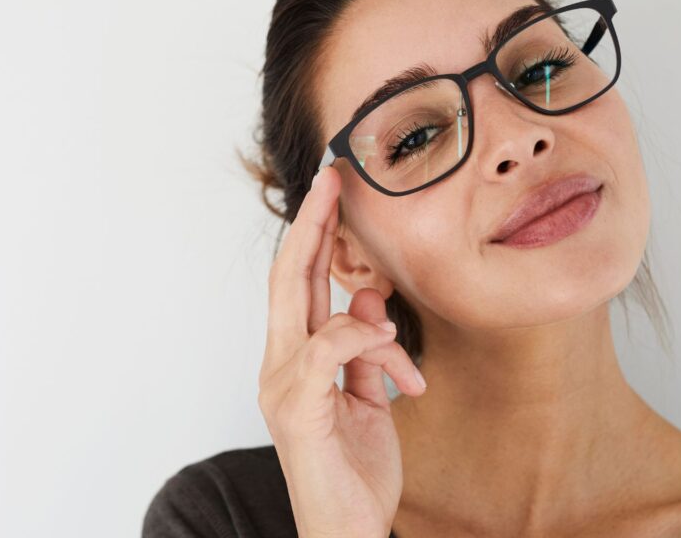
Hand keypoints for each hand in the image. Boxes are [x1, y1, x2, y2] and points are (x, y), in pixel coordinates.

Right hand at [257, 166, 427, 537]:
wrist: (344, 530)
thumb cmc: (353, 469)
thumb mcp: (369, 399)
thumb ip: (364, 350)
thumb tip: (371, 302)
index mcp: (295, 358)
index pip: (300, 282)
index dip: (314, 233)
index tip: (331, 191)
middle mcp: (279, 364)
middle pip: (290, 278)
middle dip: (314, 225)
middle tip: (332, 179)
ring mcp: (281, 386)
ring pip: (306, 308)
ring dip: (364, 310)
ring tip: (400, 349)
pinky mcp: (296, 409)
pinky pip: (324, 351)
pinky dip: (360, 338)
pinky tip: (391, 352)